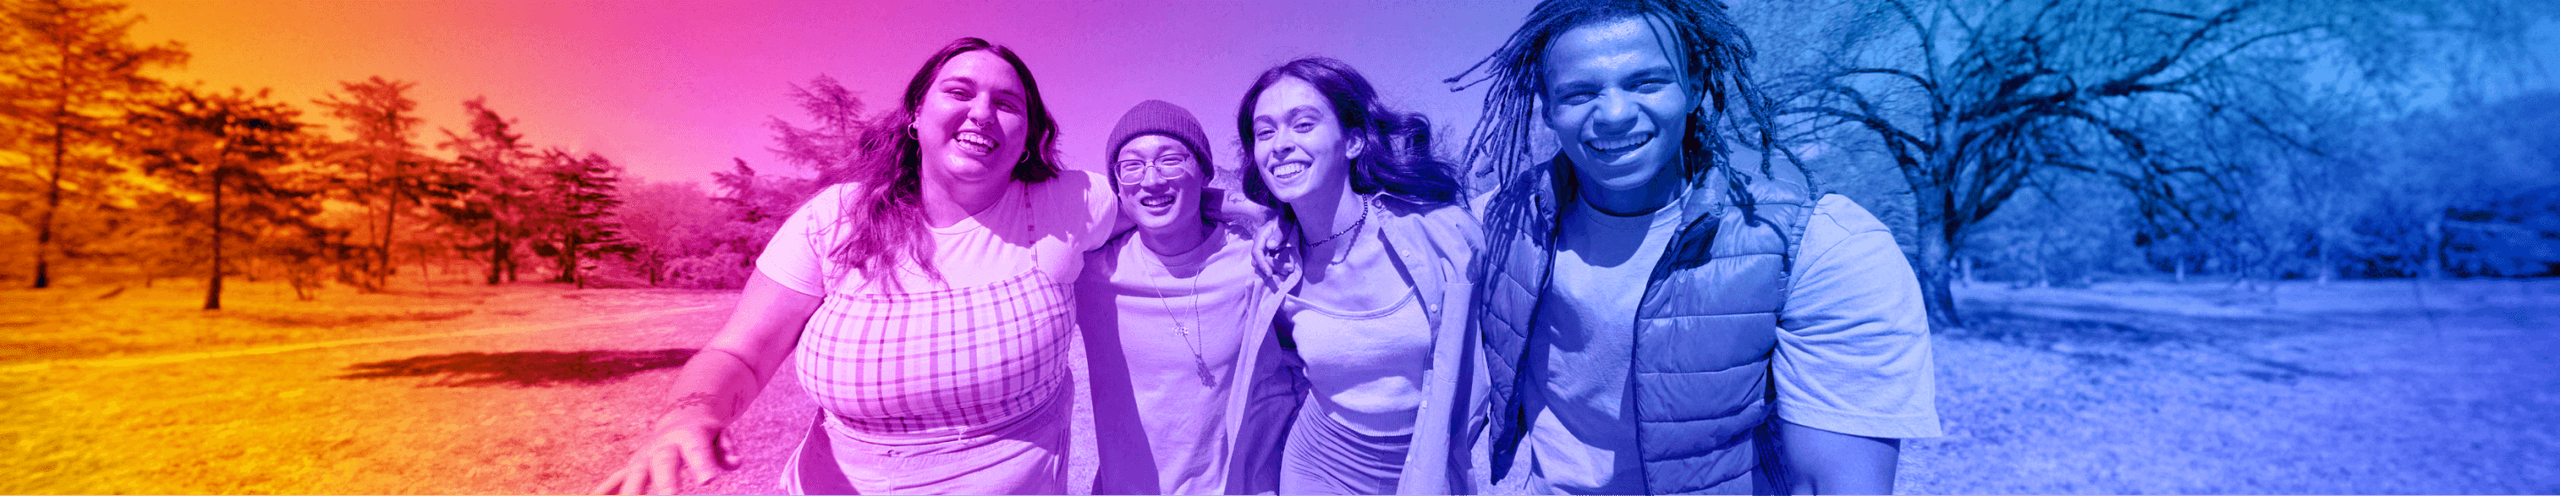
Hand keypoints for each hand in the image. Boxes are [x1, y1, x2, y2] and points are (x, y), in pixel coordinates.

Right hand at [591, 418, 738, 494]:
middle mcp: (663, 446)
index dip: (702, 465)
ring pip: (634, 475)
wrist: (683, 415)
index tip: (709, 481)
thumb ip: (727, 450)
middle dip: (665, 483)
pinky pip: (615, 481)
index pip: (697, 452)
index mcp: (689, 437)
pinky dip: (603, 492)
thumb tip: (735, 463)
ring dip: (629, 493)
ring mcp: (645, 457)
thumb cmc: (706, 432)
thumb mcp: (722, 436)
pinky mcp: (633, 467)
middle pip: (662, 464)